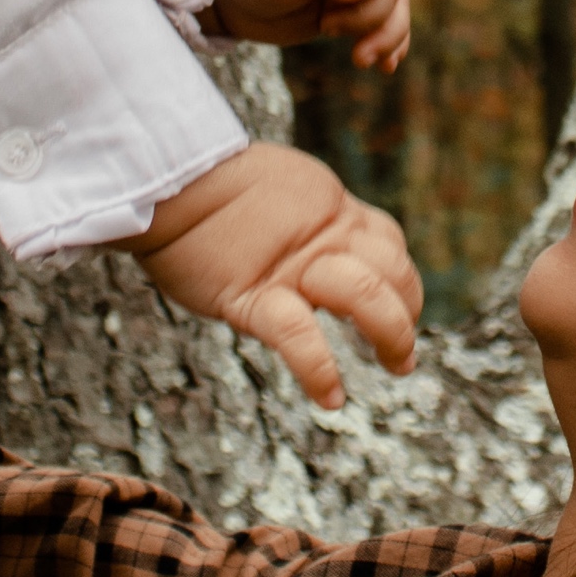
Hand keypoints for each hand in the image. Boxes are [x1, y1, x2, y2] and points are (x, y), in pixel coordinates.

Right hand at [130, 143, 421, 408]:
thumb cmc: (211, 188)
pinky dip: (319, 370)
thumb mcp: (281, 192)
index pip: (389, 247)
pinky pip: (298, 335)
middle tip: (403, 357)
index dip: (403, 281)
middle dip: (407, 315)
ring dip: (391, 335)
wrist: (168, 179)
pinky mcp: (253, 296)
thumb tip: (323, 246)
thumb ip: (309, 219)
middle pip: (392, 272)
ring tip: (394, 365)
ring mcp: (291, 268)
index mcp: (332, 212)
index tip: (401, 310)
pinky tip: (330, 397)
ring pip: (364, 295)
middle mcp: (322, 239)